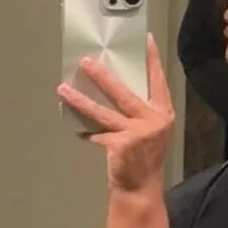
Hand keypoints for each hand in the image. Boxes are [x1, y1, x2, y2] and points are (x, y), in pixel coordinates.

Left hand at [57, 34, 174, 194]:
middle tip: (86, 61)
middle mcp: (153, 121)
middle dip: (103, 77)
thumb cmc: (145, 158)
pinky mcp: (121, 144)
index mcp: (163, 114)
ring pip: (103, 111)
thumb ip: (140, 112)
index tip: (146, 40)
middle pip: (123, 92)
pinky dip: (86, 132)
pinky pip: (97, 133)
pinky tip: (77, 129)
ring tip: (63, 89)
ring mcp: (137, 132)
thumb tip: (112, 87)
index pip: (158, 82)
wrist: (142, 188)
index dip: (153, 61)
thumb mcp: (151, 131)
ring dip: (81, 100)